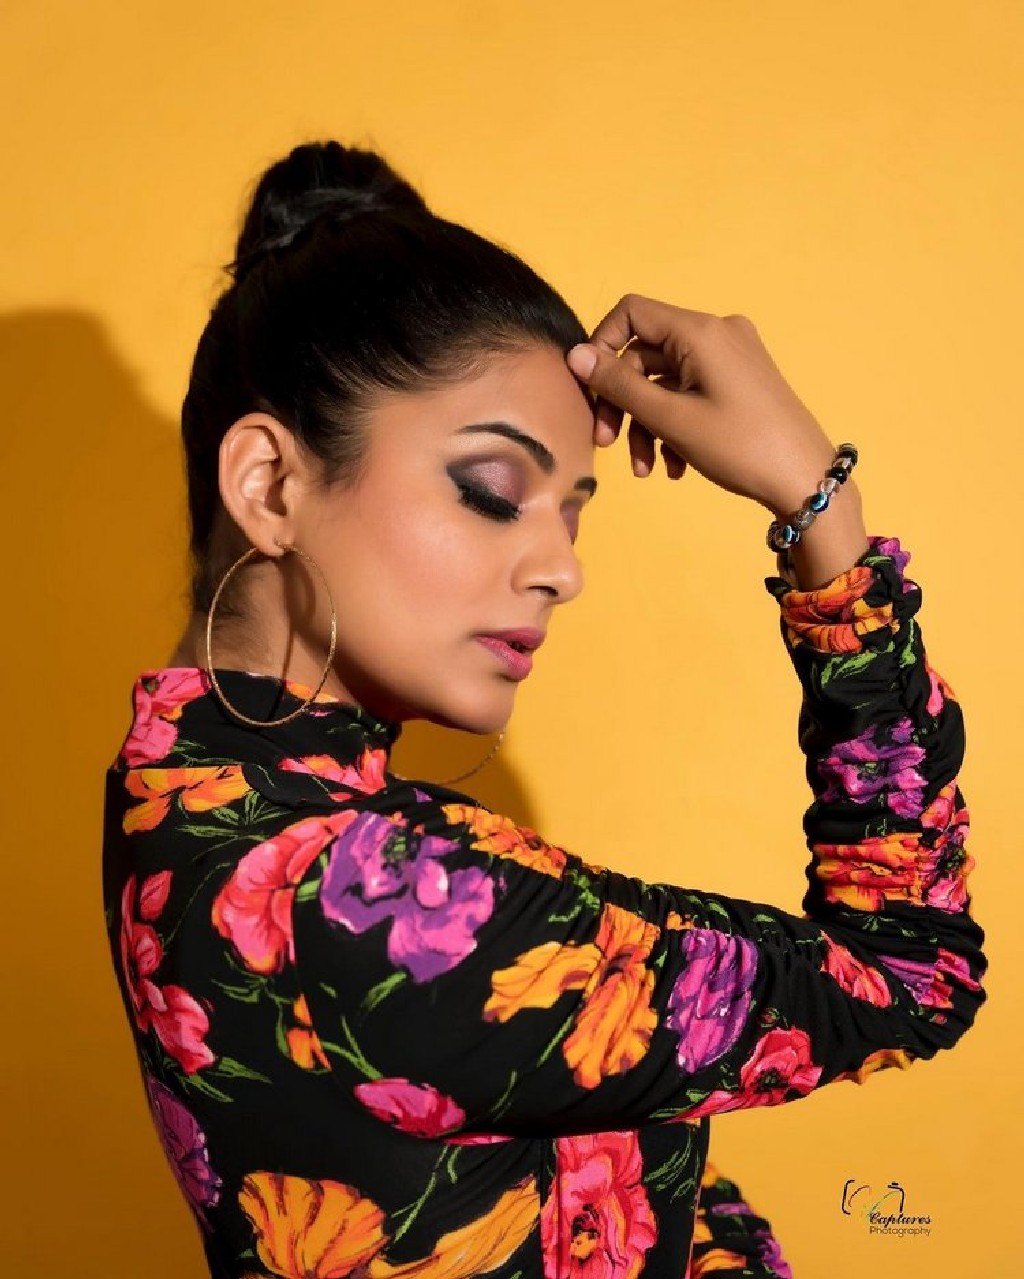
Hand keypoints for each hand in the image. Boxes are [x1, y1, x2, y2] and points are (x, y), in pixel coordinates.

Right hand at [567, 293, 848, 517]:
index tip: (591, 389)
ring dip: (647, 424)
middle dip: (623, 402)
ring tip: (646, 469)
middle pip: (645, 355)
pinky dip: (674, 425)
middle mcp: (716, 334)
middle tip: (607, 445)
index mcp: (700, 332)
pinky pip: (689, 393)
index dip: (602, 346)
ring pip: (664, 381)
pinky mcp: (739, 381)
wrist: (804, 479)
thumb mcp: (671, 419)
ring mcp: (730, 358)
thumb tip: (575, 356)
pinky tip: (676, 466)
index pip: (632, 312)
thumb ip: (619, 385)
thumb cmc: (741, 447)